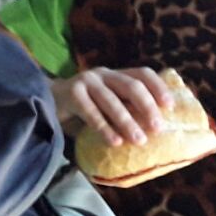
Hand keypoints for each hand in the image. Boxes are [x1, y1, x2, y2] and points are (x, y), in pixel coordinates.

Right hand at [54, 66, 173, 147]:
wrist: (46, 101)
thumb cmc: (83, 109)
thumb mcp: (106, 105)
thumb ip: (124, 111)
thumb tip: (155, 136)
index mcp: (116, 75)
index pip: (142, 74)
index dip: (158, 88)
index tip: (170, 107)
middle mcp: (103, 74)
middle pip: (131, 86)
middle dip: (147, 107)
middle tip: (157, 129)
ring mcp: (86, 81)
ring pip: (111, 100)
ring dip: (127, 121)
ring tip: (139, 141)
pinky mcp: (71, 93)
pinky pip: (91, 112)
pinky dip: (104, 128)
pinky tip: (114, 141)